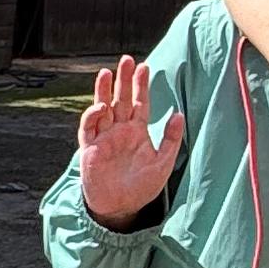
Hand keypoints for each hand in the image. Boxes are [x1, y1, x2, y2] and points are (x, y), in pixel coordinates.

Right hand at [77, 54, 182, 228]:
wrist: (122, 207)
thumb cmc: (142, 187)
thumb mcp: (162, 163)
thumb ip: (170, 139)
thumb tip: (179, 114)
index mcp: (137, 131)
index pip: (139, 103)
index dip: (141, 85)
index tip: (145, 66)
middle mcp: (119, 130)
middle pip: (120, 99)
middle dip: (123, 80)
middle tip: (127, 59)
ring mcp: (104, 138)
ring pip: (102, 107)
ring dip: (103, 90)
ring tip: (107, 72)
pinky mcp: (90, 148)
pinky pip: (89, 128)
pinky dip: (93, 115)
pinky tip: (102, 106)